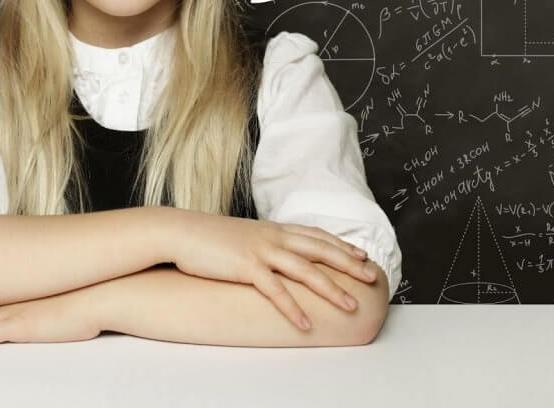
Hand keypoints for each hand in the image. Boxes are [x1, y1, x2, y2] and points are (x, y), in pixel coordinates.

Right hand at [167, 209, 379, 329]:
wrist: (180, 231)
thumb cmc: (208, 237)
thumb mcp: (242, 236)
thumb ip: (262, 243)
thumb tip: (275, 255)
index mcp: (272, 228)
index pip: (315, 234)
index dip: (340, 244)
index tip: (361, 254)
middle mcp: (272, 237)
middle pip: (319, 249)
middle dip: (348, 263)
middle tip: (372, 277)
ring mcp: (260, 251)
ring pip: (305, 270)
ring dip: (330, 289)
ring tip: (351, 306)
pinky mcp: (246, 267)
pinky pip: (275, 290)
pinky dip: (293, 308)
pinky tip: (306, 325)